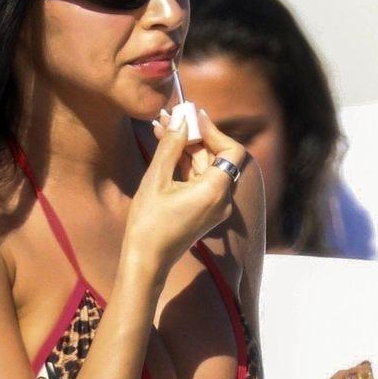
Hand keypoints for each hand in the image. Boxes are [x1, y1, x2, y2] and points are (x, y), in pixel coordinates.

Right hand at [123, 106, 248, 283]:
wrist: (146, 261)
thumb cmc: (149, 224)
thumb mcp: (156, 180)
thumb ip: (170, 146)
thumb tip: (180, 120)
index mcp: (215, 191)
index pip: (231, 151)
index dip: (214, 131)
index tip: (193, 117)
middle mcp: (222, 199)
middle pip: (218, 158)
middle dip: (196, 136)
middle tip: (173, 117)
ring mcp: (214, 207)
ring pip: (207, 168)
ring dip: (188, 148)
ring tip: (163, 128)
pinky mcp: (204, 211)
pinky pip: (201, 181)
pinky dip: (186, 165)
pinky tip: (166, 150)